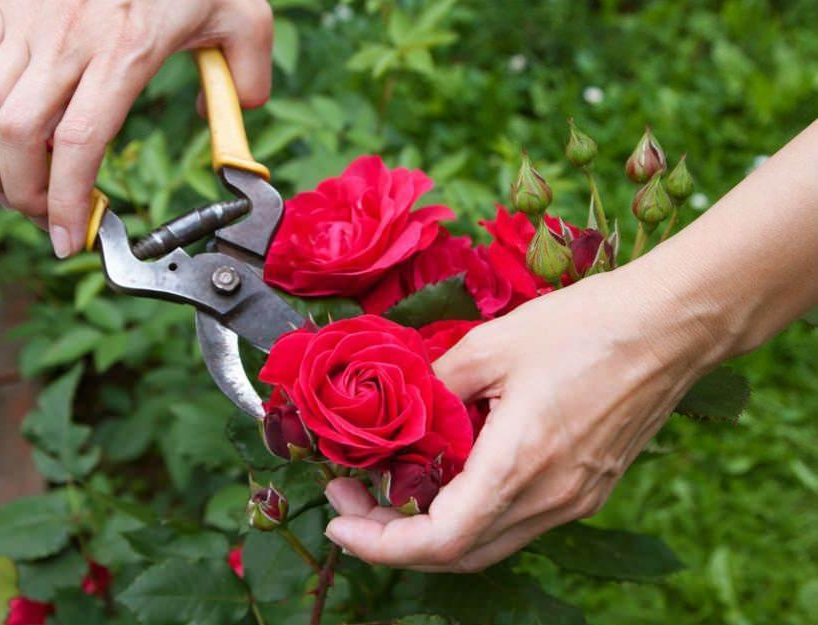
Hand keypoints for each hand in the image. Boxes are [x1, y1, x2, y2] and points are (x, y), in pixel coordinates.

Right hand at [0, 0, 272, 256]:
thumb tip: (235, 116)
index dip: (68, 201)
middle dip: (25, 194)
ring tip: (11, 193)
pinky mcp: (6, 7)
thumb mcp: (242, 14)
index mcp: (128, 50)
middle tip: (47, 219)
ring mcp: (30, 21)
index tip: (72, 239)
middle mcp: (70, 39)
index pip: (82, 143)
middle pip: (22, 135)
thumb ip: (246, 75)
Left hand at [323, 265, 721, 571]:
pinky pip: (516, 521)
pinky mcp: (587, 489)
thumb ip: (435, 383)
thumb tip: (398, 406)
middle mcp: (550, 498)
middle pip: (458, 555)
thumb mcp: (492, 343)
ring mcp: (574, 499)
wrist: (672, 325)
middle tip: (352, 500)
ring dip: (430, 530)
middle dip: (393, 539)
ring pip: (487, 544)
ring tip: (389, 491)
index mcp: (520, 464)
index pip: (439, 540)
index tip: (339, 519)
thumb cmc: (586, 325)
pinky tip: (447, 477)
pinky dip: (470, 514)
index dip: (379, 543)